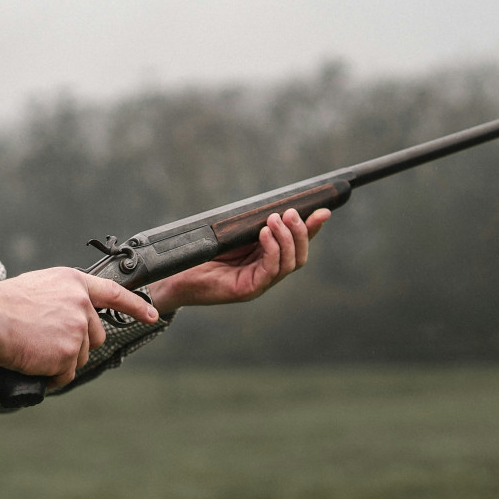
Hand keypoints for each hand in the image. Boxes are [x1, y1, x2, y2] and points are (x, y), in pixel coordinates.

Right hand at [0, 268, 158, 385]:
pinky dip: (51, 376)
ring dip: (60, 361)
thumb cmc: (3, 303)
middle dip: (77, 345)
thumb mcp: (40, 287)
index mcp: (74, 283)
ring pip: (80, 357)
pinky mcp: (68, 353)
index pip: (114, 293)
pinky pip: (65, 374)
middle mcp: (81, 304)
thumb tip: (67, 319)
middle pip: (96, 336)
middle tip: (48, 344)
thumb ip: (62, 299)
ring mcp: (77, 329)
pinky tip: (34, 363)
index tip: (152, 315)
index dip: (136, 306)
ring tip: (34, 350)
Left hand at [146, 208, 329, 313]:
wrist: (175, 275)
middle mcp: (266, 274)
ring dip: (286, 239)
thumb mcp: (233, 235)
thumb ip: (254, 225)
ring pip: (288, 264)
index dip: (311, 230)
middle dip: (301, 233)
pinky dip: (272, 250)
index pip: (297, 246)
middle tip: (292, 212)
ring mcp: (259, 284)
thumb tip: (275, 207)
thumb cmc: (202, 254)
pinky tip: (265, 234)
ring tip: (275, 219)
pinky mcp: (247, 290)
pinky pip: (269, 271)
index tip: (323, 211)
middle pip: (299, 257)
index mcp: (265, 260)